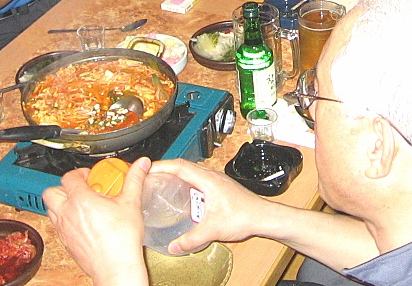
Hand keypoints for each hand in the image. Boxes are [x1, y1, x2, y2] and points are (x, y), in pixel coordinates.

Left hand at [44, 157, 149, 285]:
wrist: (115, 267)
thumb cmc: (121, 240)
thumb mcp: (131, 203)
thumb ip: (135, 179)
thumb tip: (140, 165)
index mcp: (80, 200)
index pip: (69, 177)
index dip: (80, 173)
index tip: (93, 176)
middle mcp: (67, 214)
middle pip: (52, 192)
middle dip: (65, 187)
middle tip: (82, 189)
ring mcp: (64, 230)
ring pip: (51, 209)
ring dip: (62, 203)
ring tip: (82, 204)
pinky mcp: (66, 243)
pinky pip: (58, 226)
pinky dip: (66, 220)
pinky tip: (84, 222)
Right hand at [150, 159, 275, 253]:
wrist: (263, 217)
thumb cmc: (245, 215)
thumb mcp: (214, 229)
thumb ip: (191, 238)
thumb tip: (173, 245)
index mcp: (208, 179)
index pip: (180, 166)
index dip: (162, 166)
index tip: (148, 169)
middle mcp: (212, 176)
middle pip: (184, 166)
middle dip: (165, 169)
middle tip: (150, 176)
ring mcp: (217, 181)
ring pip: (192, 173)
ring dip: (176, 175)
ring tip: (162, 183)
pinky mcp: (220, 188)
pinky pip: (198, 180)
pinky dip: (186, 183)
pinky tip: (183, 196)